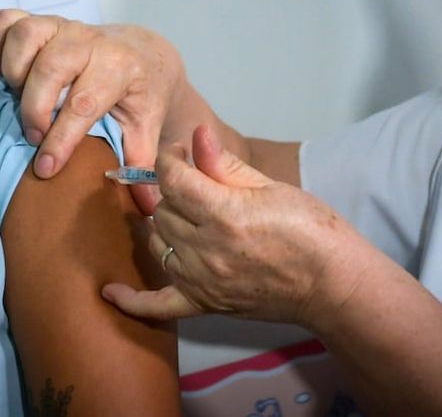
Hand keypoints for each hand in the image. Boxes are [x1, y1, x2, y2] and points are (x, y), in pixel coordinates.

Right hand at [0, 10, 184, 206]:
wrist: (141, 54)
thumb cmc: (140, 96)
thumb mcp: (146, 127)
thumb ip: (141, 162)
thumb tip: (145, 205)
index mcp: (120, 67)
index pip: (84, 103)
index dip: (60, 139)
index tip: (45, 168)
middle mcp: (90, 41)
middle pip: (51, 67)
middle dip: (34, 108)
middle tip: (33, 135)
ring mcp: (63, 26)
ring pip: (27, 34)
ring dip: (14, 70)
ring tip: (18, 99)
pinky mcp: (40, 20)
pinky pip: (6, 21)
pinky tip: (3, 73)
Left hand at [102, 125, 375, 326]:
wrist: (332, 283)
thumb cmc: (311, 229)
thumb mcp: (270, 186)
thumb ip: (225, 164)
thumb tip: (197, 135)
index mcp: (224, 214)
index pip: (173, 178)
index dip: (170, 158)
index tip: (178, 151)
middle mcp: (206, 249)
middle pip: (163, 210)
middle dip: (172, 189)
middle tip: (190, 179)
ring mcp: (202, 280)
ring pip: (158, 243)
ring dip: (163, 224)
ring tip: (183, 212)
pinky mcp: (206, 303)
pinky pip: (159, 305)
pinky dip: (132, 301)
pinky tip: (109, 292)